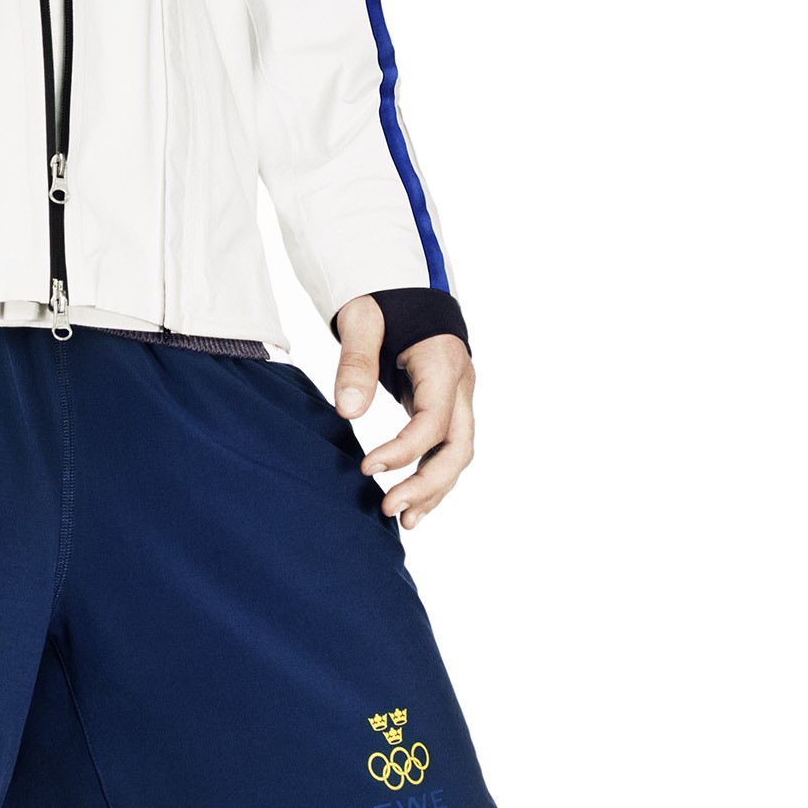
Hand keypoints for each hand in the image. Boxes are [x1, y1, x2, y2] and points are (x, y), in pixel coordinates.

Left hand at [333, 297, 476, 529]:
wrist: (404, 287)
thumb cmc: (381, 300)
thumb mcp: (361, 319)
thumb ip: (355, 362)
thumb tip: (348, 413)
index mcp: (442, 362)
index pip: (433, 421)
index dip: (403, 451)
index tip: (367, 468)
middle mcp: (460, 384)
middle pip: (459, 446)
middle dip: (428, 484)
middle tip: (390, 509)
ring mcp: (458, 397)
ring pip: (459, 454)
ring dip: (434, 489)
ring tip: (401, 519)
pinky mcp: (447, 407)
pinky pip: (449, 449)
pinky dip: (434, 478)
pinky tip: (412, 504)